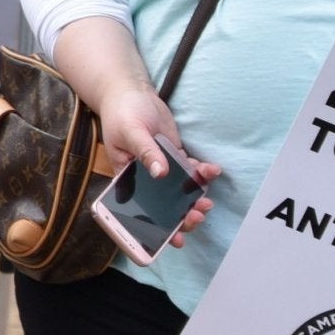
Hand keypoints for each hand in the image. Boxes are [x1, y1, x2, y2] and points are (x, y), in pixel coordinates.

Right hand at [93, 83, 220, 248]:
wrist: (133, 93)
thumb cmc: (122, 113)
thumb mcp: (131, 132)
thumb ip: (146, 152)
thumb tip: (160, 174)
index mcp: (128, 179)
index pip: (141, 211)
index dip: (157, 229)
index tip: (175, 241)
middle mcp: (146, 179)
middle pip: (164, 207)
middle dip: (182, 216)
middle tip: (197, 215)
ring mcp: (162, 169)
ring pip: (180, 193)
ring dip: (195, 199)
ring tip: (207, 201)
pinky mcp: (175, 157)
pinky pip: (190, 171)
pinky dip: (202, 173)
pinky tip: (212, 170)